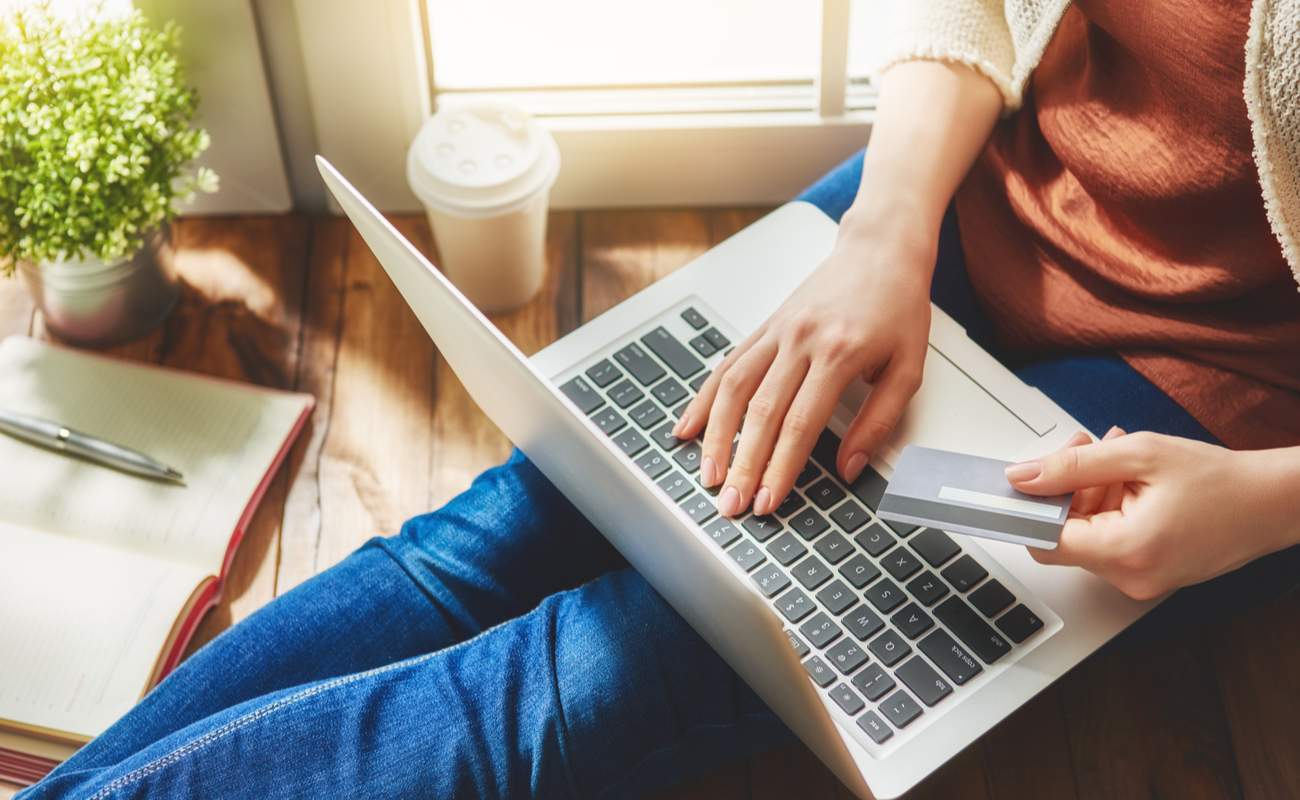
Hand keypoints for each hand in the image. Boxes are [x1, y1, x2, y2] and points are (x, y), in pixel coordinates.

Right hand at [673, 225, 932, 517]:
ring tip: (708, 475)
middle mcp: (800, 340)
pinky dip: (705, 399)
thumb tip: (850, 467)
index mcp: (839, 353)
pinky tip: (689, 427)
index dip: (780, 468)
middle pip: (761, 413)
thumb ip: (879, 421)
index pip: (801, 424)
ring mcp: (777, 332)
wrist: (880, 248)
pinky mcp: (764, 327)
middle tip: (731, 504)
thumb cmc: (898, 306)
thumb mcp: (909, 368)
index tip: (769, 501)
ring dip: (716, 437)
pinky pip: (727, 366)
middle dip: (743, 465)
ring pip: (734, 389)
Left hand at [1007, 429, 1299, 599]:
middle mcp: (1129, 577)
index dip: (1030, 506)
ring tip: (1118, 458)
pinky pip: (1111, 541)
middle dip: (1066, 488)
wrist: (1275, 503)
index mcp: (1125, 551)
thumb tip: (1023, 476)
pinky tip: (1132, 481)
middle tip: (1086, 449)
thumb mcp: (1139, 455)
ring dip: (1090, 493)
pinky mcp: (1148, 574)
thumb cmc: (1221, 480)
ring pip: (1087, 534)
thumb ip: (1073, 465)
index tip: (1022, 482)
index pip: (1045, 539)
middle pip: (1065, 534)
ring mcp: (1140, 581)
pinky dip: (1111, 508)